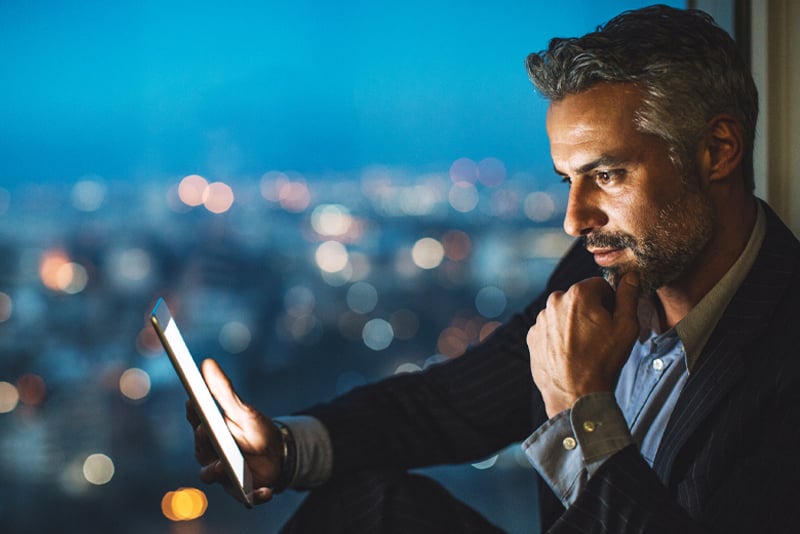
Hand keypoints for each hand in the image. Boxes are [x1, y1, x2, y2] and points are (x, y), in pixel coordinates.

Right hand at [186, 358, 283, 504]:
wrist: (278, 456)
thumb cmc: (254, 431)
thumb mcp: (242, 410)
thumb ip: (223, 390)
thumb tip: (206, 363)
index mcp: (209, 433)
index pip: (196, 420)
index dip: (193, 411)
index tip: (193, 399)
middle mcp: (210, 455)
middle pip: (200, 449)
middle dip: (202, 440)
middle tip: (204, 428)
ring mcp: (224, 475)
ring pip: (212, 475)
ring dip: (216, 471)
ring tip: (223, 466)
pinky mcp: (242, 491)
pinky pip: (246, 497)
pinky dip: (255, 496)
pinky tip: (266, 491)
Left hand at [527, 272, 639, 418]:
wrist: (574, 395)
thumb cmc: (603, 361)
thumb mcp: (626, 327)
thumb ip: (628, 296)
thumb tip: (630, 276)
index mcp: (578, 294)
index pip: (599, 285)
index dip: (610, 301)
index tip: (611, 319)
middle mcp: (554, 301)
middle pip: (579, 298)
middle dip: (590, 311)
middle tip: (599, 336)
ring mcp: (541, 319)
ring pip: (563, 313)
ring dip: (573, 323)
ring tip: (583, 347)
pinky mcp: (532, 336)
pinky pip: (550, 329)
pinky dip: (559, 337)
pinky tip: (569, 353)